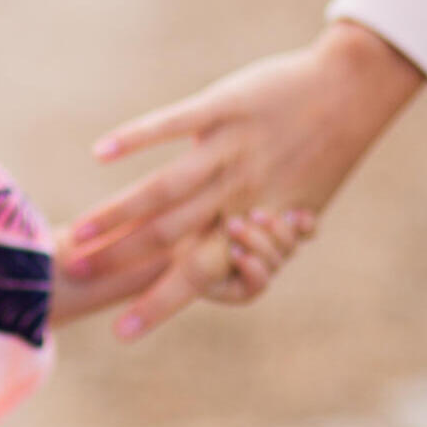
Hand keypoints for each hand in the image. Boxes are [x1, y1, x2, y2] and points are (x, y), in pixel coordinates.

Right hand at [60, 20, 426, 340]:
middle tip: (75, 277)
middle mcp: (237, 191)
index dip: (159, 305)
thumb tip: (230, 264)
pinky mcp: (223, 106)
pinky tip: (101, 153)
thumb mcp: (294, 204)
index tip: (122, 334)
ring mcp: (229, 149)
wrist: (352, 93)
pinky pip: (174, 123)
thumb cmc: (321, 155)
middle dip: (120, 259)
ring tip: (81, 233)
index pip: (198, 275)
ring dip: (118, 212)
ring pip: (165, 188)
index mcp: (252, 219)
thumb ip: (258, 234)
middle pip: (169, 236)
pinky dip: (136, 138)